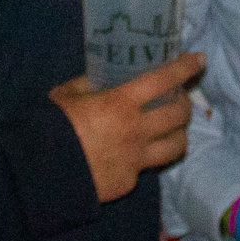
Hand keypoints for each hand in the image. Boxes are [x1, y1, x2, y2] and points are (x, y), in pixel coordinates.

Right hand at [51, 51, 203, 198]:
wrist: (40, 174)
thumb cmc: (51, 127)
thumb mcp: (67, 94)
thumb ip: (89, 84)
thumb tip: (103, 78)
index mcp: (121, 103)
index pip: (165, 79)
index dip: (185, 67)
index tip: (199, 59)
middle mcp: (137, 130)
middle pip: (180, 114)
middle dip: (185, 103)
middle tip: (179, 98)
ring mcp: (137, 159)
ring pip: (176, 145)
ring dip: (178, 133)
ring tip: (171, 128)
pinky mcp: (130, 181)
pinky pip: (146, 167)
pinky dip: (145, 157)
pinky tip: (133, 154)